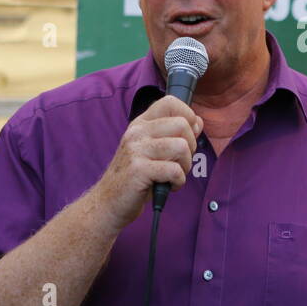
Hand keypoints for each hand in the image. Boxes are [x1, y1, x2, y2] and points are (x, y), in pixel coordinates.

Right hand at [94, 96, 202, 228]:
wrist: (108, 203)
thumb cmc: (135, 177)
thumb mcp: (154, 151)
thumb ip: (175, 135)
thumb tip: (198, 121)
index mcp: (141, 124)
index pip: (170, 102)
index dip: (188, 116)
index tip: (186, 137)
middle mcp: (137, 132)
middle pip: (182, 124)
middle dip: (190, 147)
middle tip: (179, 162)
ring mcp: (136, 150)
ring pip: (181, 146)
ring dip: (185, 166)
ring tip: (173, 175)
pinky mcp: (139, 170)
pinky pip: (175, 170)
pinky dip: (179, 181)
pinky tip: (169, 186)